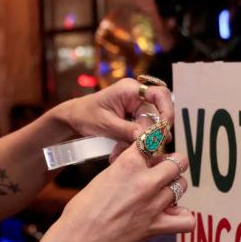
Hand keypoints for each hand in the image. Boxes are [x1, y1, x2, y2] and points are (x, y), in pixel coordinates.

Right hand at [39, 146, 192, 241]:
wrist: (79, 238)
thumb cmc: (83, 209)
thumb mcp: (103, 176)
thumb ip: (126, 168)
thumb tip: (141, 165)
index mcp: (128, 164)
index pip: (154, 140)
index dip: (156, 140)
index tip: (156, 143)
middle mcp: (145, 181)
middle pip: (178, 162)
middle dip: (172, 163)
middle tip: (163, 170)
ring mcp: (154, 204)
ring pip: (182, 186)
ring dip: (174, 187)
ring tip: (163, 193)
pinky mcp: (157, 226)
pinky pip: (187, 220)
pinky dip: (183, 217)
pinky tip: (172, 214)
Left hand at [58, 77, 174, 147]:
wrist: (73, 118)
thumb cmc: (85, 116)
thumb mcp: (105, 124)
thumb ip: (127, 130)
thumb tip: (148, 138)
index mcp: (129, 89)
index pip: (160, 94)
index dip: (167, 110)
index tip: (164, 128)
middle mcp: (137, 96)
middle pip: (157, 114)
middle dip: (151, 135)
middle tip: (142, 150)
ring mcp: (136, 107)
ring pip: (150, 126)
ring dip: (141, 142)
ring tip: (121, 152)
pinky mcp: (134, 118)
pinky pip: (142, 131)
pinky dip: (134, 143)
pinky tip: (120, 151)